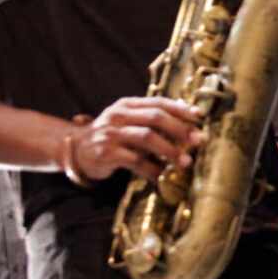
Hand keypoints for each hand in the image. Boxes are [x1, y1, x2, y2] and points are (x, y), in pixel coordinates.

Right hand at [66, 97, 204, 182]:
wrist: (77, 150)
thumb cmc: (114, 136)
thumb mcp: (130, 121)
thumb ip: (154, 118)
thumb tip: (191, 118)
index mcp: (127, 104)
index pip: (158, 102)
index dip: (181, 110)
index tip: (200, 118)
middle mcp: (118, 116)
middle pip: (155, 117)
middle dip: (180, 129)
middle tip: (197, 141)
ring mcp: (110, 134)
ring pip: (147, 138)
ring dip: (170, 150)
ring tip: (185, 162)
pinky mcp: (105, 153)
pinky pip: (135, 161)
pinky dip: (152, 169)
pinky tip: (162, 175)